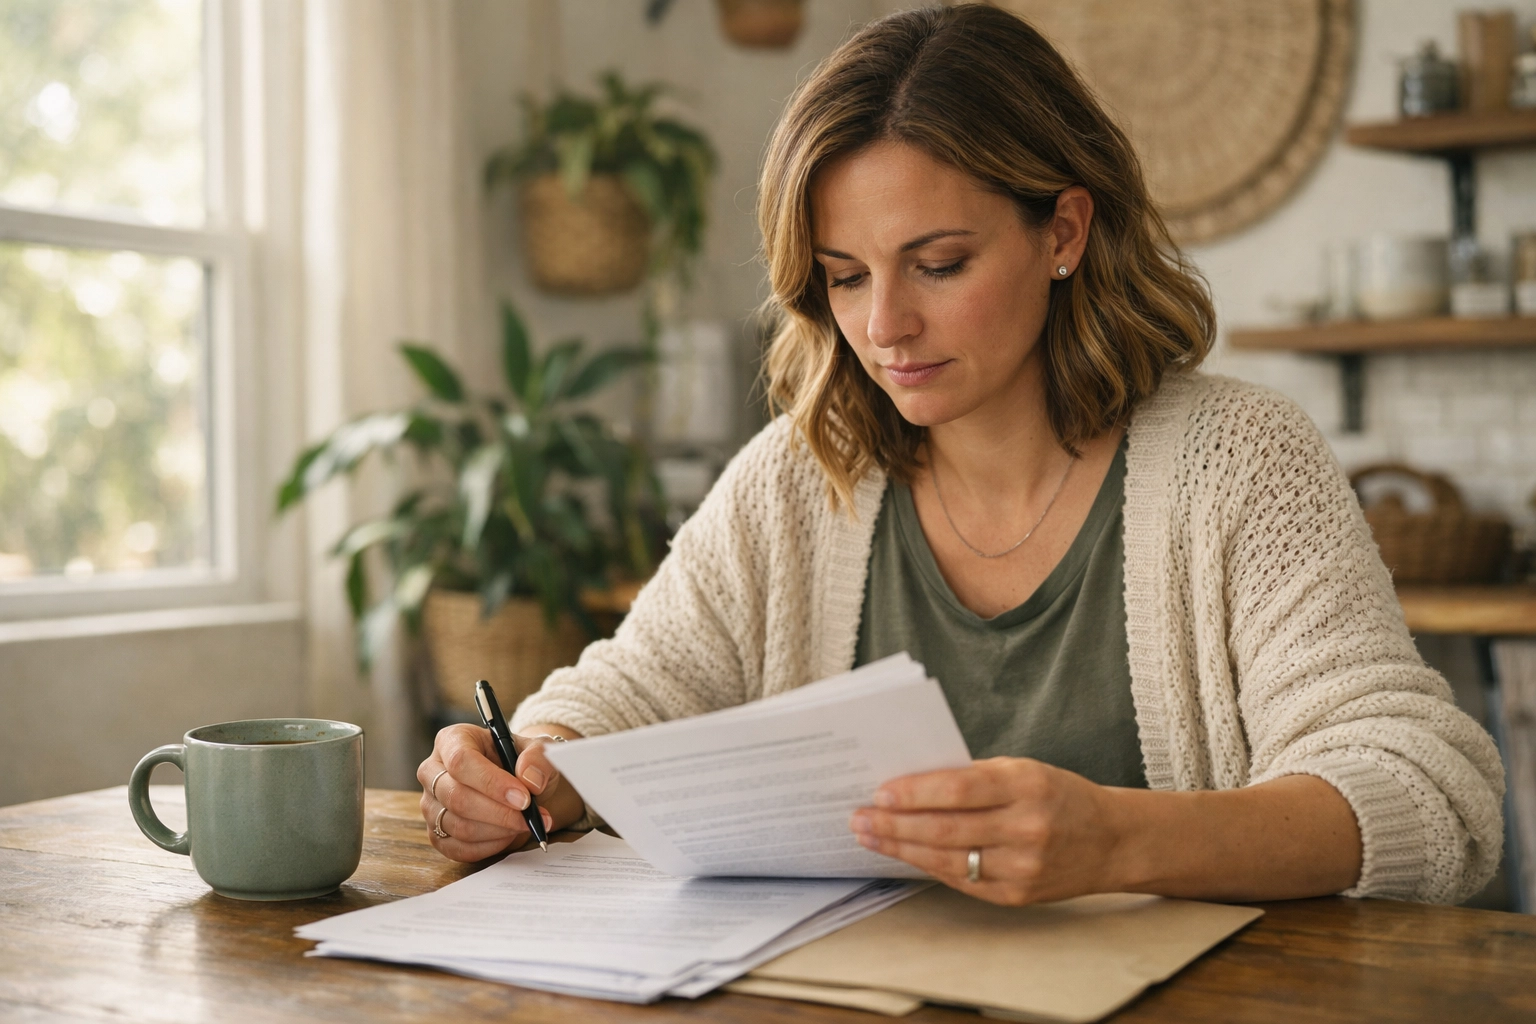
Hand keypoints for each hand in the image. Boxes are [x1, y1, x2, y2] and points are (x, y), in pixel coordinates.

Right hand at [416, 723, 580, 862]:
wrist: (519, 786)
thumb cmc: (522, 763)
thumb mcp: (539, 750)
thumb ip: (538, 758)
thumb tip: (530, 779)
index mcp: (452, 740)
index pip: (461, 760)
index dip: (492, 782)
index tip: (523, 797)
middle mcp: (432, 771)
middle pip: (456, 797)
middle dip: (498, 812)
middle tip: (528, 818)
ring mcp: (430, 804)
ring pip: (458, 826)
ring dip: (498, 831)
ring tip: (525, 824)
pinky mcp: (436, 833)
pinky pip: (459, 848)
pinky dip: (489, 846)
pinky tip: (509, 835)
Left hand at [849, 757, 1123, 905]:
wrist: (1111, 840)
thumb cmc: (1057, 795)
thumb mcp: (1023, 770)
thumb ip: (974, 777)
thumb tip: (910, 782)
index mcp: (1028, 786)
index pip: (960, 790)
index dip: (916, 792)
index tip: (880, 791)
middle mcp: (1027, 828)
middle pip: (947, 829)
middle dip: (895, 824)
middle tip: (859, 818)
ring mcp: (1023, 867)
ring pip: (948, 859)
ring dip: (902, 848)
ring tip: (870, 836)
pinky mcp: (1017, 896)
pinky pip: (961, 881)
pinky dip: (927, 866)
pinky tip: (904, 854)